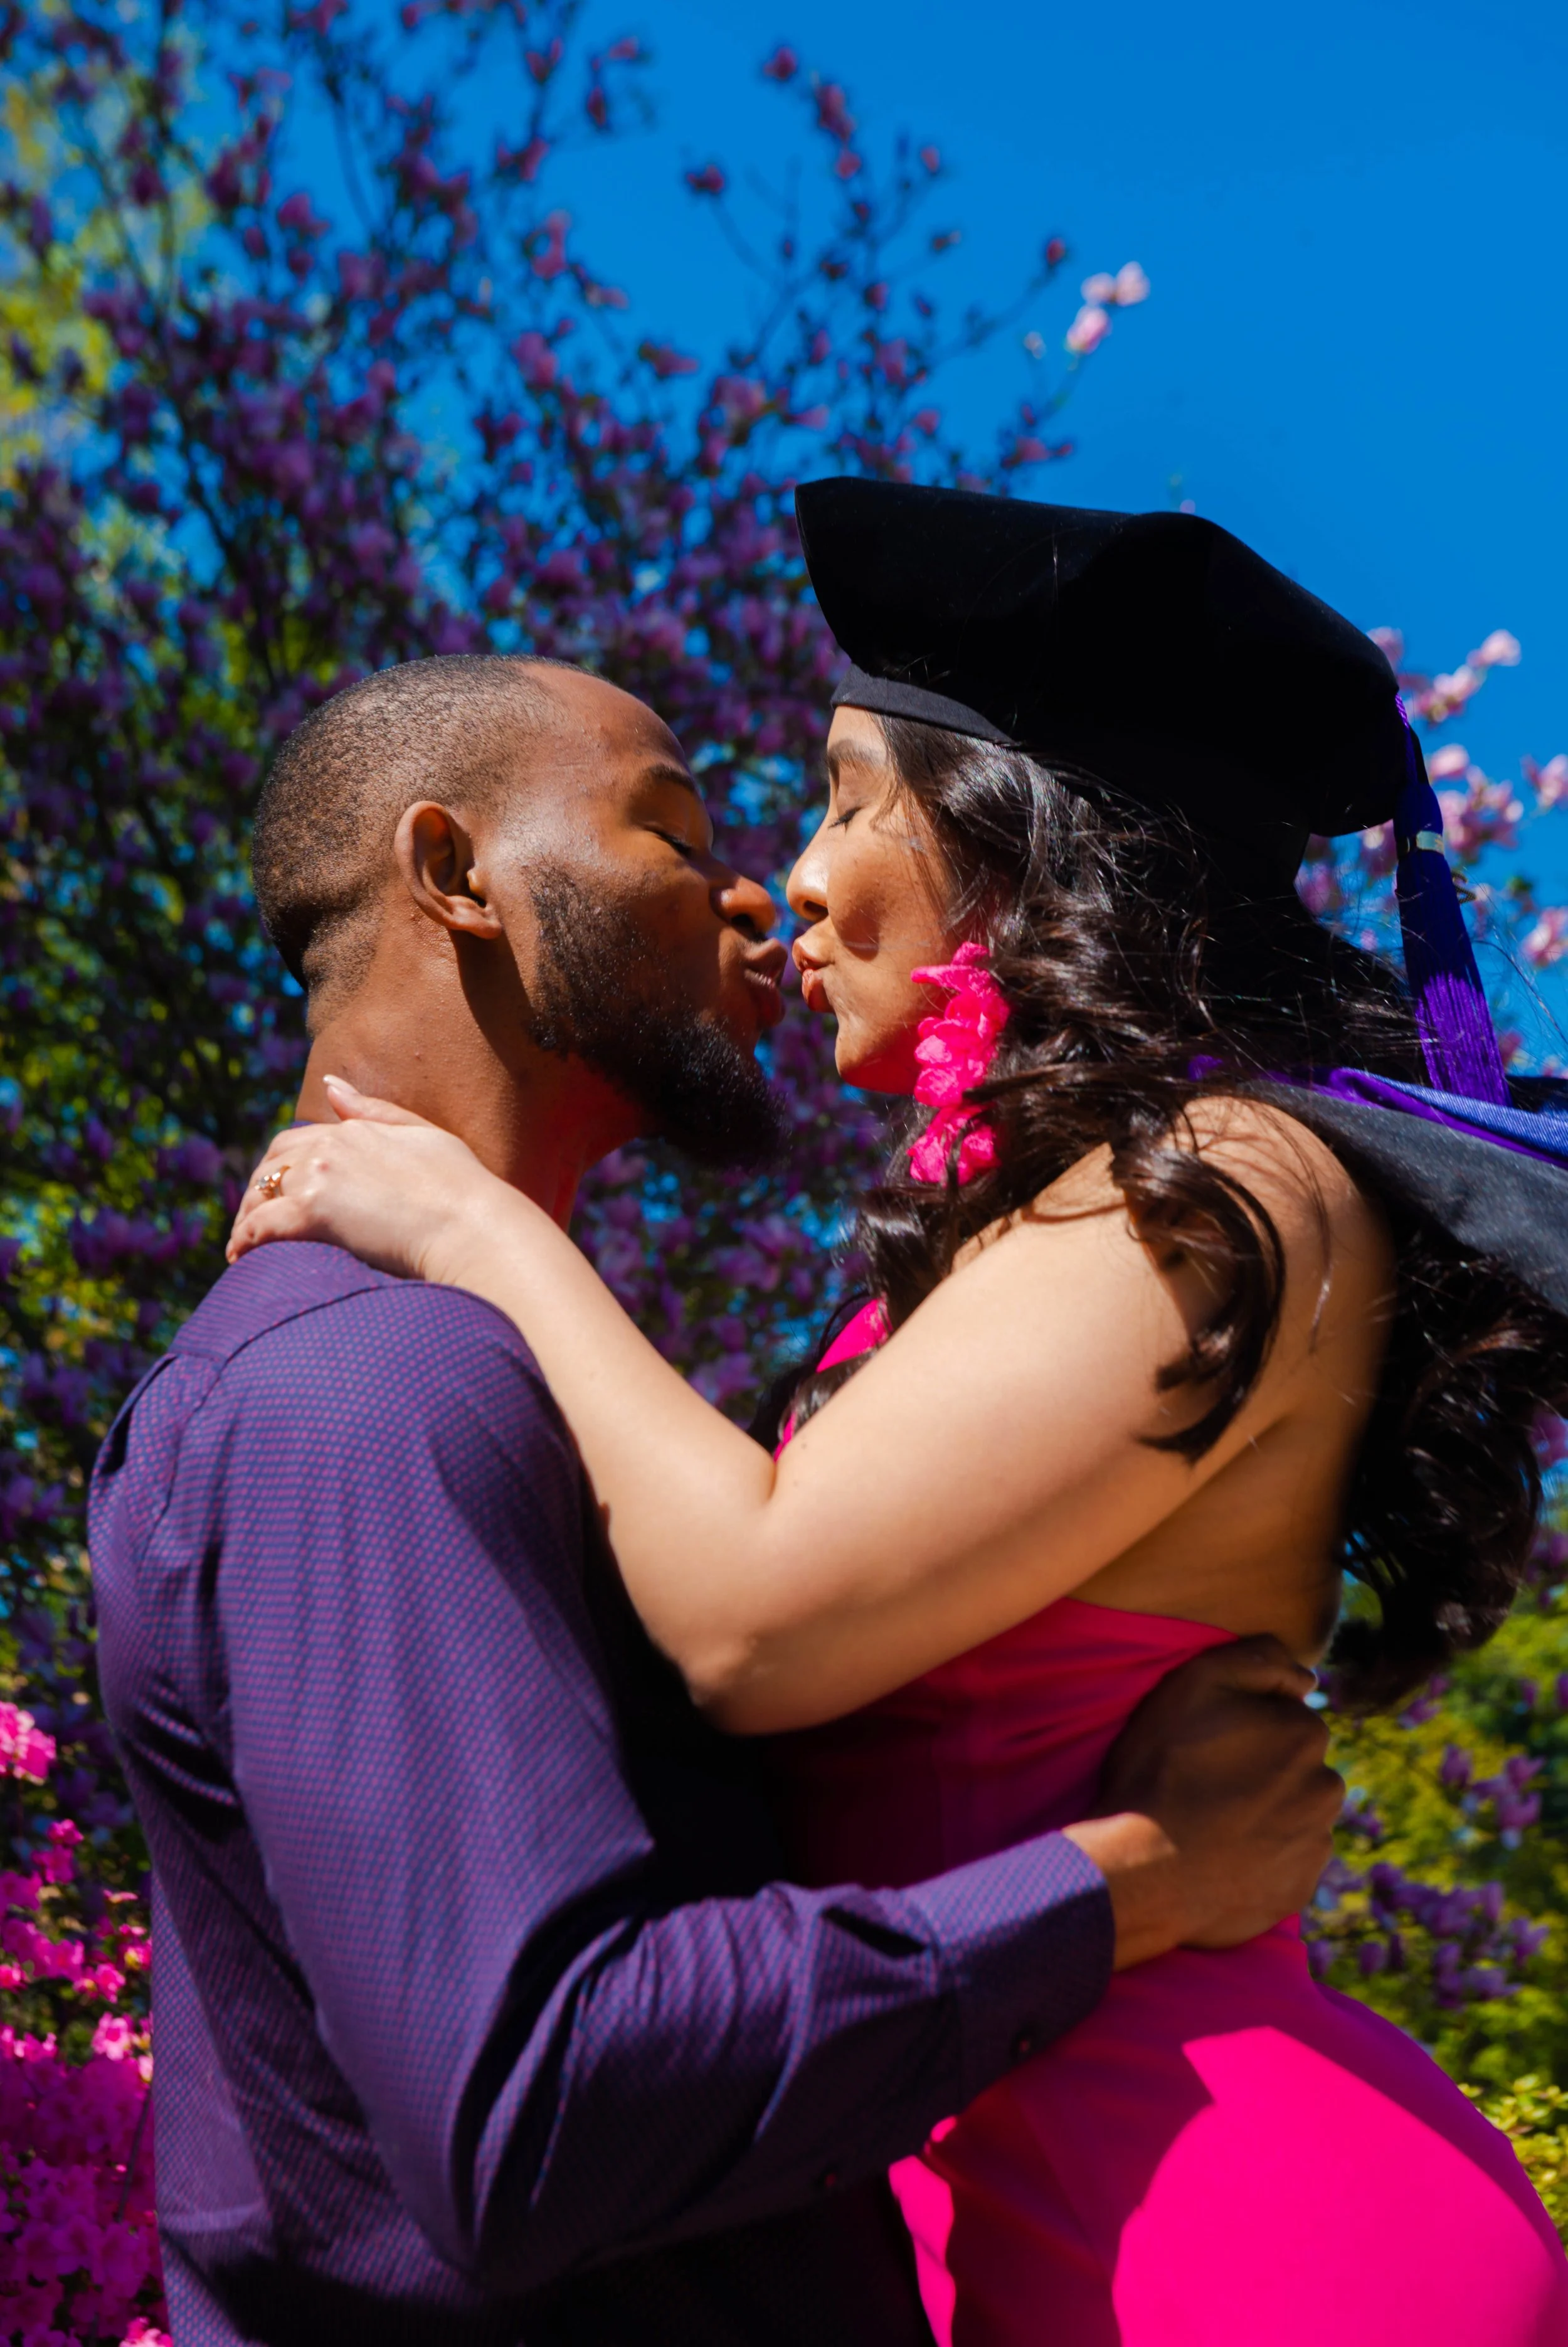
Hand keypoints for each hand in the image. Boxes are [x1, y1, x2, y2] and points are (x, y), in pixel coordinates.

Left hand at [227, 1077, 508, 1285]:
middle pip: (273, 1164)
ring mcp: (319, 1176)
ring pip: (261, 1193)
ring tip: (244, 1245)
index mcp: (355, 1130)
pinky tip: (240, 1258)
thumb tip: (331, 1085)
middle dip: (258, 1189)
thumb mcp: (422, 1133)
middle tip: (254, 1219)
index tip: (278, 1189)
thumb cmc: (462, 1187)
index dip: (282, 1166)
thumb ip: (375, 1110)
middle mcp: (329, 1147)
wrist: (471, 1224)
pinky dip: (245, 1239)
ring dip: (247, 1217)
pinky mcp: (312, 1212)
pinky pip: (262, 1225)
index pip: (299, 1141)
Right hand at [1064, 1636, 1341, 1969]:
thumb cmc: (1162, 1769)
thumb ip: (1258, 1658)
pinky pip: (1285, 1862)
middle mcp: (1326, 1789)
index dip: (1243, 1724)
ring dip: (1264, 1811)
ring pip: (1294, 1812)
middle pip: (1294, 1765)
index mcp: (1307, 1734)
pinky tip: (1221, 1855)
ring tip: (1211, 1821)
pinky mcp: (1300, 1890)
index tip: (1207, 1741)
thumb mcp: (1195, 1683)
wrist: (1142, 1870)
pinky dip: (1261, 1856)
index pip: (1284, 1714)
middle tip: (1205, 1782)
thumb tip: (1306, 1677)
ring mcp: (1315, 1845)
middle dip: (1261, 1767)